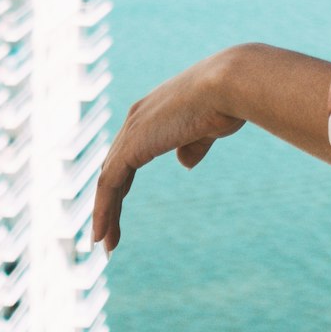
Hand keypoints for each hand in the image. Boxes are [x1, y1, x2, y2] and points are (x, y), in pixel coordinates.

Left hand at [93, 53, 244, 253]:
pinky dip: (104, 211)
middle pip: (113, 168)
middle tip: (107, 234)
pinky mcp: (132, 145)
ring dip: (105, 214)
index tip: (120, 209)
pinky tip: (104, 236)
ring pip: (109, 180)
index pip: (128, 152)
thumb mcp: (209, 127)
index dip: (123, 183)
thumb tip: (183, 163)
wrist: (227, 85)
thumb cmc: (226, 102)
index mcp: (153, 111)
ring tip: (105, 246)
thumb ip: (193, 144)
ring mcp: (132, 130)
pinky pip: (110, 184)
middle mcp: (137, 118)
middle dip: (109, 202)